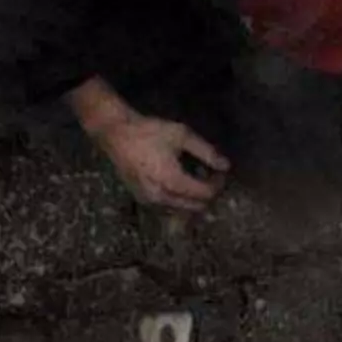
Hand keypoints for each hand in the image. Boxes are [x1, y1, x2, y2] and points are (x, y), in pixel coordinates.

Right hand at [68, 76, 230, 212]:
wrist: (115, 133)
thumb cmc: (149, 131)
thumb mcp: (181, 135)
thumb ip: (206, 151)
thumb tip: (226, 166)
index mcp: (173, 181)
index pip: (206, 194)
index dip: (218, 183)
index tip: (219, 171)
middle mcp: (162, 197)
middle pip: (196, 206)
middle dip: (207, 193)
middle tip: (209, 175)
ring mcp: (150, 201)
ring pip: (181, 210)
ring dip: (192, 198)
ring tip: (193, 178)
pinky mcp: (141, 199)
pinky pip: (167, 207)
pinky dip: (178, 200)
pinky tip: (177, 182)